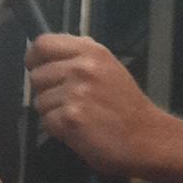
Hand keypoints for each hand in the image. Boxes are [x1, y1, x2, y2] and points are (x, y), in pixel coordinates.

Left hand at [26, 33, 166, 174]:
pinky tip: (77, 129)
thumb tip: (46, 48)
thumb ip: (79, 54)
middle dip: (45, 90)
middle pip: (36, 75)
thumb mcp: (107, 65)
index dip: (33, 57)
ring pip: (39, 101)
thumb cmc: (125, 103)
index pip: (42, 44)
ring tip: (76, 115)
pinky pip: (46, 121)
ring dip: (52, 112)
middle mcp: (81, 68)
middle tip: (64, 100)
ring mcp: (76, 93)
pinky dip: (57, 129)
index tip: (35, 67)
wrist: (149, 138)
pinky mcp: (72, 118)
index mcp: (89, 50)